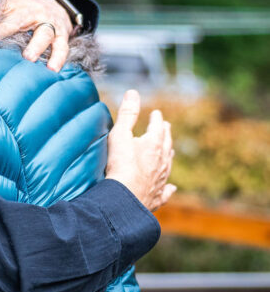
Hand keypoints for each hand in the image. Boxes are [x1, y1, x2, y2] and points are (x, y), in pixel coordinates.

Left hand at [0, 0, 74, 68]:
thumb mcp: (6, 1)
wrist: (49, 2)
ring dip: (49, 52)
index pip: (11, 19)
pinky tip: (54, 70)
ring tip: (48, 67)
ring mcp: (52, 25)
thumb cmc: (20, 5)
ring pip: (50, 37)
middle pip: (35, 27)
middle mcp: (39, 15)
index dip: (0, 29)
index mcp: (22, 8)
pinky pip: (63, 47)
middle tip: (27, 57)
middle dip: (33, 44)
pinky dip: (60, 59)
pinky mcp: (62, 35)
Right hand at [105, 90, 175, 210]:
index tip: (156, 113)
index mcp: (154, 144)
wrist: (125, 199)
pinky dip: (169, 188)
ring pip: (168, 164)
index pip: (157, 126)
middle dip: (165, 133)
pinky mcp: (157, 196)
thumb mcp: (120, 135)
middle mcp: (162, 161)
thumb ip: (127, 114)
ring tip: (169, 150)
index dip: (156, 119)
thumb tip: (133, 92)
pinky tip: (171, 188)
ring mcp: (161, 179)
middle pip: (166, 144)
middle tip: (165, 127)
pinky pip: (166, 191)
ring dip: (168, 155)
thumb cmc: (121, 166)